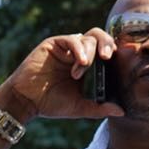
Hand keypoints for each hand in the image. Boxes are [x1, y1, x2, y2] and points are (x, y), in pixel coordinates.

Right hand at [0, 31, 126, 122]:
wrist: (26, 101)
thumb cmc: (51, 104)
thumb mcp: (80, 107)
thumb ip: (100, 108)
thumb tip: (122, 111)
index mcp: (86, 65)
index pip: (105, 50)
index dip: (114, 52)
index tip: (120, 62)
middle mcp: (77, 53)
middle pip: (99, 37)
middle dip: (107, 44)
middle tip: (108, 57)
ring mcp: (66, 47)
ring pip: (87, 37)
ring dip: (89, 51)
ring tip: (84, 67)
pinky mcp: (53, 44)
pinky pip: (71, 39)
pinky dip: (79, 48)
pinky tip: (81, 62)